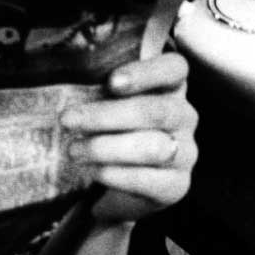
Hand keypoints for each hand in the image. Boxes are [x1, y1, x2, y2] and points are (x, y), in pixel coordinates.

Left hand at [58, 52, 197, 224]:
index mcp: (172, 86)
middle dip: (108, 116)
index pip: (175, 68)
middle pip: (157, 111)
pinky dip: (116, 174)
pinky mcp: (176, 185)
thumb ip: (99, 88)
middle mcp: (184, 117)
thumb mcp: (107, 102)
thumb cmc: (111, 129)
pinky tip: (93, 171)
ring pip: (154, 148)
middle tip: (69, 120)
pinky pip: (149, 180)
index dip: (146, 72)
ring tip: (74, 150)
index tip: (112, 81)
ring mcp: (185, 152)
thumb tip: (71, 79)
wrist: (120, 181)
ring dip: (106, 148)